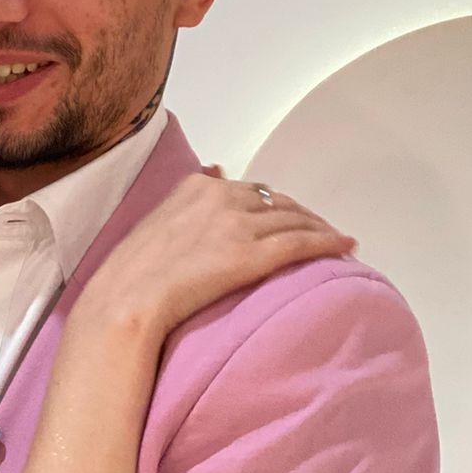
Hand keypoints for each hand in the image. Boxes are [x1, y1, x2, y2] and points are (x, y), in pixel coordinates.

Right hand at [86, 171, 354, 335]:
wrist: (124, 303)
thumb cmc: (131, 276)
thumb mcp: (156, 220)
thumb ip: (189, 198)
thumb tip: (216, 169)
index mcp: (196, 187)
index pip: (251, 190)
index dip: (275, 205)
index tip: (288, 218)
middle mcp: (221, 197)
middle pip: (278, 202)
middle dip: (303, 216)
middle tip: (321, 231)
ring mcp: (238, 226)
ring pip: (295, 220)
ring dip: (320, 229)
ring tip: (337, 241)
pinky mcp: (252, 255)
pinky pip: (302, 244)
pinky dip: (329, 243)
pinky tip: (347, 247)